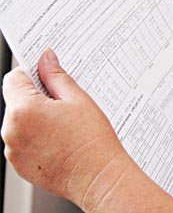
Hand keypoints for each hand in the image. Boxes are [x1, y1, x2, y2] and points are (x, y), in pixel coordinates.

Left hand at [1, 49, 130, 207]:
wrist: (97, 177)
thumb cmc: (91, 141)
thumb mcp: (78, 99)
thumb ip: (56, 76)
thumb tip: (45, 59)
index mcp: (24, 110)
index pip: (14, 78)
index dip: (32, 73)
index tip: (46, 74)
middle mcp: (11, 130)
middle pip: (16, 100)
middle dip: (37, 97)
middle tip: (65, 104)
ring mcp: (13, 150)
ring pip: (20, 121)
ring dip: (36, 118)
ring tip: (65, 126)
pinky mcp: (19, 165)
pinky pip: (23, 141)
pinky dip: (37, 137)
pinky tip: (60, 140)